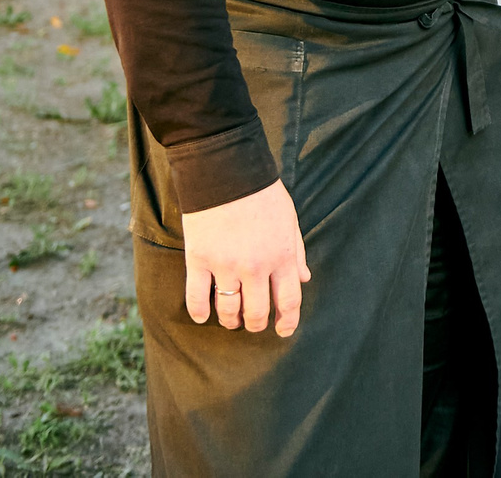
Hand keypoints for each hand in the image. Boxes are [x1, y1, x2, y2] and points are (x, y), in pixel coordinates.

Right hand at [179, 180, 308, 335]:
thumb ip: (297, 252)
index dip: (287, 321)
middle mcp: (256, 266)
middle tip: (252, 324)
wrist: (226, 170)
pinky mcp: (199, 260)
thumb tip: (303, 279)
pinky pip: (197, 298)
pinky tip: (202, 316)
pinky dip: (199, 312)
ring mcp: (226, 265)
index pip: (289, 301)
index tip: (283, 330)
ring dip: (231, 321)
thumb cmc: (262, 193)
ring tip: (231, 320)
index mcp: (282, 255)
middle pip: (258, 312)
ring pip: (228, 310)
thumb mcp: (289, 219)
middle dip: (256, 324)